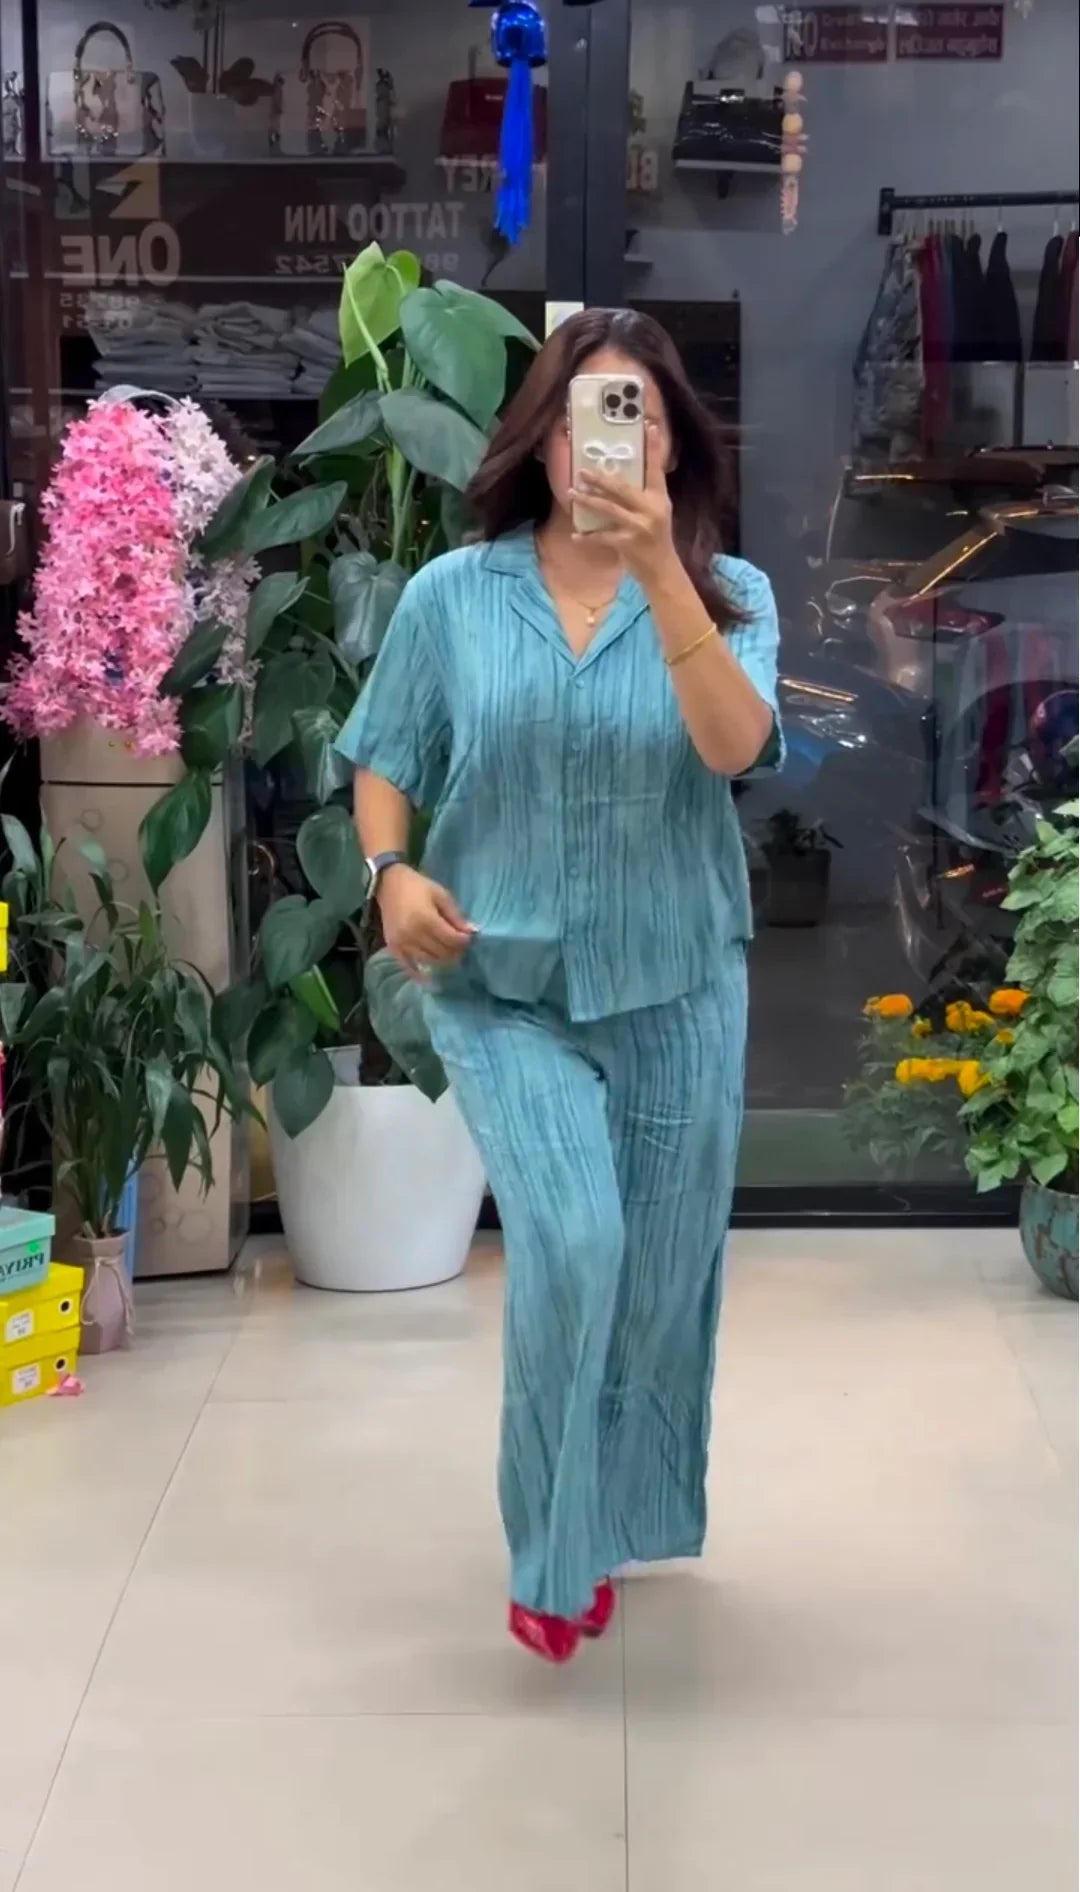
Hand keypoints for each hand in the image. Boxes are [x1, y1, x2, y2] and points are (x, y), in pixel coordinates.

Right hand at [377, 865, 475, 979]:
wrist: (388, 884)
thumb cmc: (418, 886)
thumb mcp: (441, 895)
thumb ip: (456, 916)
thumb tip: (473, 932)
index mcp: (426, 920)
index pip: (452, 940)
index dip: (464, 941)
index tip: (469, 937)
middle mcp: (413, 935)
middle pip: (442, 953)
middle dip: (455, 951)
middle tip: (459, 945)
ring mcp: (402, 944)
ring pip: (429, 961)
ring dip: (442, 959)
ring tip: (447, 951)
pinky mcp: (393, 948)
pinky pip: (409, 967)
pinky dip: (420, 974)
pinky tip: (430, 979)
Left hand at [570, 422, 676, 585]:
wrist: (662, 570)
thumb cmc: (656, 539)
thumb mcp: (657, 513)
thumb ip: (643, 496)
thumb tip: (619, 478)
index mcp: (659, 498)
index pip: (656, 469)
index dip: (653, 448)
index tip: (648, 427)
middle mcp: (651, 509)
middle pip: (622, 488)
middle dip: (600, 479)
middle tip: (582, 471)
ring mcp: (638, 526)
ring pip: (608, 509)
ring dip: (588, 501)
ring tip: (573, 494)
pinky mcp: (627, 543)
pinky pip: (601, 537)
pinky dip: (587, 537)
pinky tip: (575, 535)